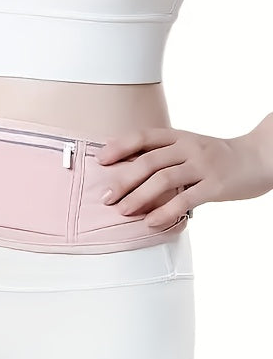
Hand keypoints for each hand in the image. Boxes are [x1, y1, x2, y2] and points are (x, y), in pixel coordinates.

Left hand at [95, 126, 271, 229]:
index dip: (119, 147)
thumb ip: (165, 154)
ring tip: (124, 211)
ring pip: (163, 180)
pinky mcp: (215, 186)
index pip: (142, 137)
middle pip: (148, 161)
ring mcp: (202, 166)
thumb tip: (129, 168)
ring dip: (139, 197)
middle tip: (106, 196)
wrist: (258, 158)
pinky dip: (165, 211)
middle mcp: (187, 147)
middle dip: (123, 179)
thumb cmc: (217, 156)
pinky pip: (185, 200)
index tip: (101, 160)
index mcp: (177, 136)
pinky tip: (151, 222)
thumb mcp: (189, 146)